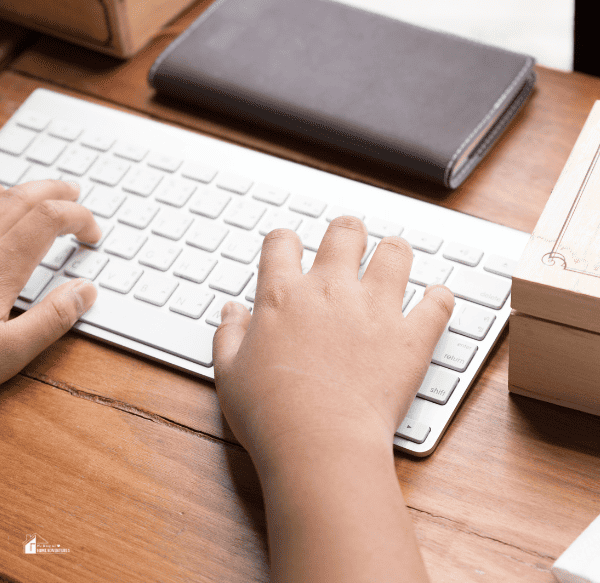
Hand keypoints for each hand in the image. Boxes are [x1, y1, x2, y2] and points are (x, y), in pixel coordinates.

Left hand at [0, 179, 100, 383]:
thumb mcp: (5, 355)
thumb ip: (51, 320)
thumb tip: (85, 291)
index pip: (49, 219)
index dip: (79, 217)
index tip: (93, 234)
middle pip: (19, 197)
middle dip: (54, 190)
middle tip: (74, 192)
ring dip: (20, 191)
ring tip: (38, 195)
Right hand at [213, 216, 454, 465]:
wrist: (319, 444)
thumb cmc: (271, 414)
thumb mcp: (230, 373)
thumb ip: (228, 334)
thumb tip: (230, 310)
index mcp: (283, 296)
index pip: (281, 243)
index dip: (285, 241)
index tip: (289, 249)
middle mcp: (330, 291)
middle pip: (344, 233)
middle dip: (347, 232)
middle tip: (350, 243)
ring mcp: (374, 310)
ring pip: (395, 253)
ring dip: (394, 253)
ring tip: (393, 260)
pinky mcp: (410, 337)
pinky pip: (437, 303)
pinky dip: (439, 299)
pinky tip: (434, 300)